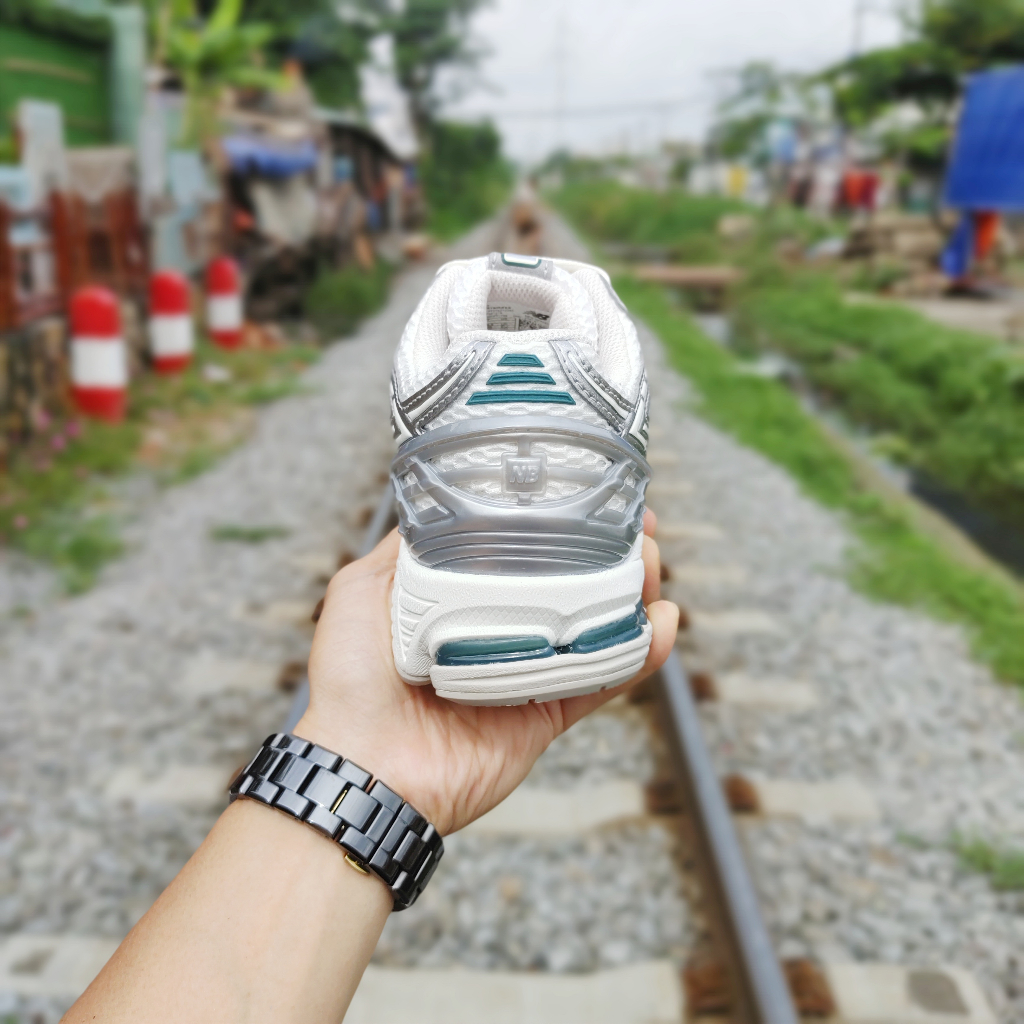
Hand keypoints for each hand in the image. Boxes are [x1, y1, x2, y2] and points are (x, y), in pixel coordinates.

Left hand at [298, 510, 678, 834]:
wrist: (362, 768)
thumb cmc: (350, 681)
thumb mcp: (360, 592)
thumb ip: (400, 552)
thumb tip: (431, 510)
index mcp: (461, 605)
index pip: (523, 558)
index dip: (561, 529)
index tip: (591, 502)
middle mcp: (500, 636)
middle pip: (571, 590)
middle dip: (611, 557)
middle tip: (638, 532)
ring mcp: (526, 677)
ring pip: (596, 630)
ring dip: (634, 595)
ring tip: (654, 566)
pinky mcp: (546, 717)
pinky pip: (602, 682)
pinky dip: (640, 656)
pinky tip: (664, 624)